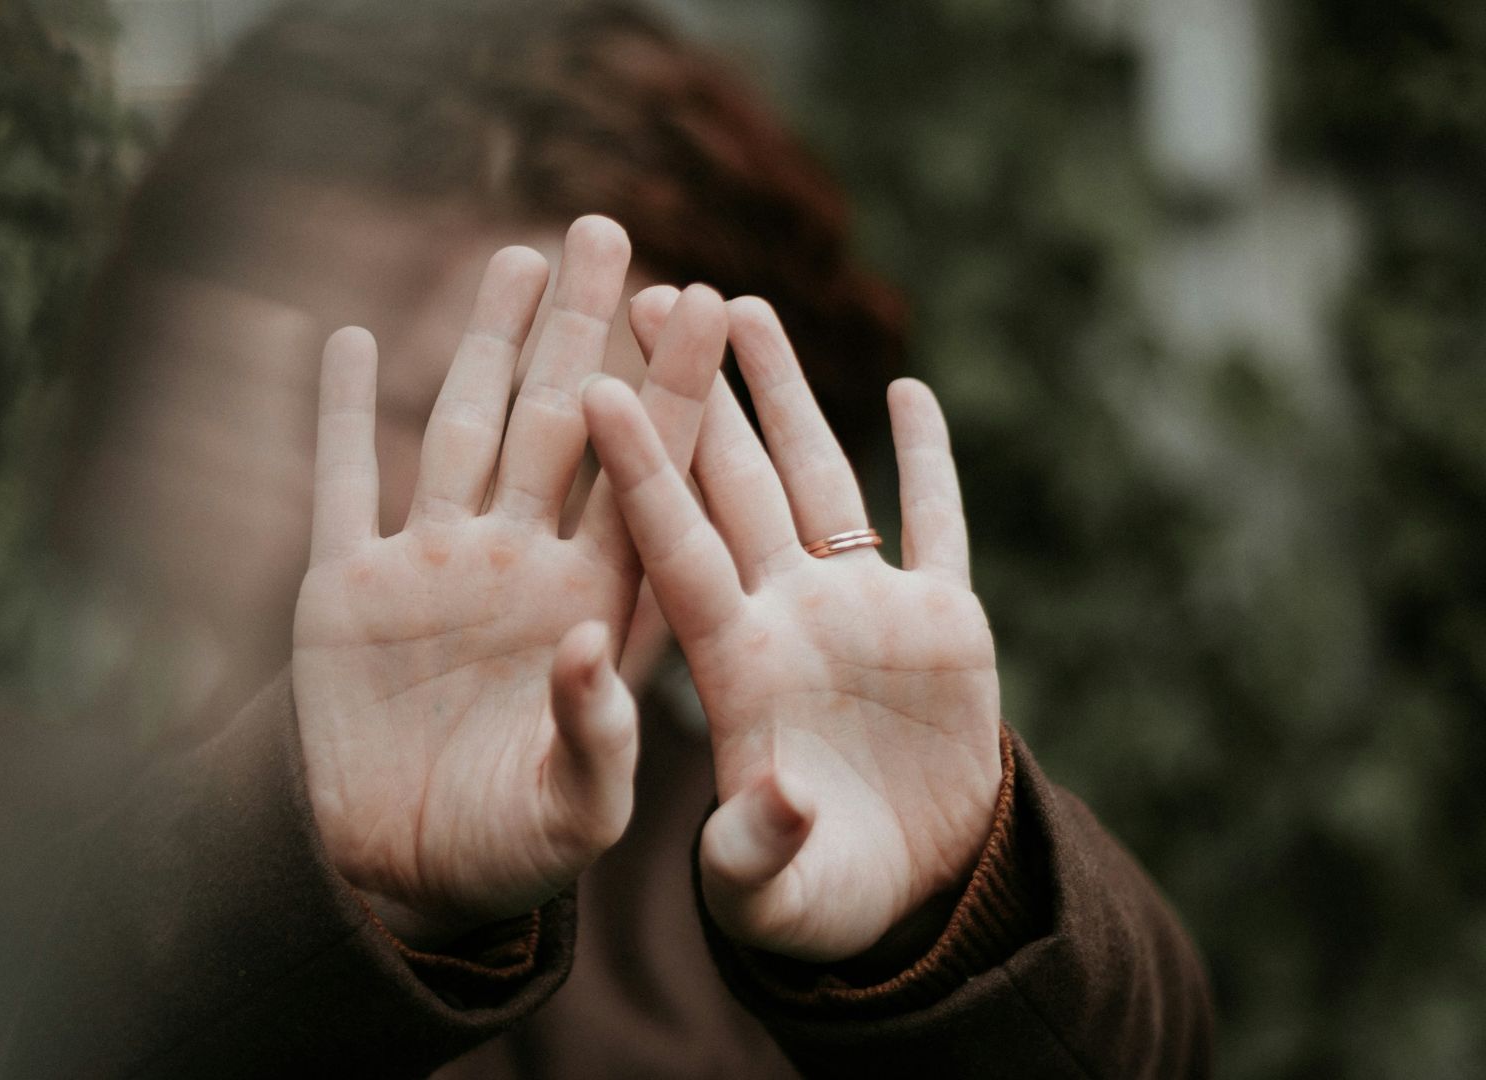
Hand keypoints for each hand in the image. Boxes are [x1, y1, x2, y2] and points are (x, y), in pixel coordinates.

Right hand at [292, 219, 729, 945]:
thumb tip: (592, 648)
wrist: (404, 880)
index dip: (675, 391)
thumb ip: (598, 737)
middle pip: (562, 426)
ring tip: (519, 256)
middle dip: (586, 329)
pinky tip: (354, 340)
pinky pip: (345, 484)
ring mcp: (435, 570)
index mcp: (595, 607)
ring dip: (487, 345)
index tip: (713, 303)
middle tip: (610, 230)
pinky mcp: (347, 591)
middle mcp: (522, 568)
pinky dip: (343, 415)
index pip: (646, 479)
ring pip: (465, 430)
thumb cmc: (513, 856)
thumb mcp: (574, 814)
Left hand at [582, 288, 1002, 962]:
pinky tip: (909, 391)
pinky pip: (938, 524)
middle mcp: (787, 617)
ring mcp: (863, 612)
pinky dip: (929, 462)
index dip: (641, 469)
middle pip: (731, 481)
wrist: (900, 900)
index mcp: (733, 666)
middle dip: (698, 388)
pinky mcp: (943, 625)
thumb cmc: (810, 904)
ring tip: (746, 304)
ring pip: (819, 475)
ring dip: (785, 393)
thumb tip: (779, 796)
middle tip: (651, 290)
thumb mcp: (770, 894)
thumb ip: (758, 850)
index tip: (596, 386)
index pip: (674, 547)